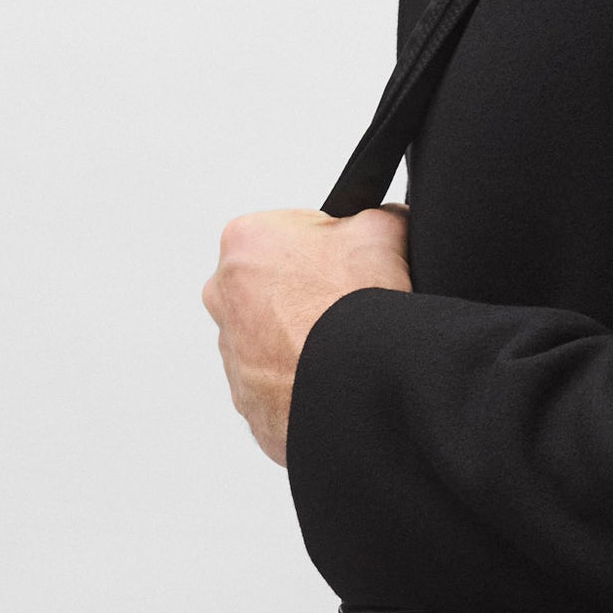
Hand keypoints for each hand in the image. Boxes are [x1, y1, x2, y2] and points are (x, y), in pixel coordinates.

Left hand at [202, 206, 411, 464]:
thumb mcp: (383, 233)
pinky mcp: (246, 397)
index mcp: (245, 241)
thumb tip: (388, 219)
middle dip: (310, 293)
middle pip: (278, 285)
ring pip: (275, 336)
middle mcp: (223, 295)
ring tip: (343, 347)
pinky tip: (332, 375)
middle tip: (349, 309)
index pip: (294, 235)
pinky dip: (302, 379)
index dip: (334, 251)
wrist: (355, 390)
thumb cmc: (355, 312)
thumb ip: (379, 215)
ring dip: (305, 338)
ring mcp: (231, 351)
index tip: (352, 271)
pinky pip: (278, 381)